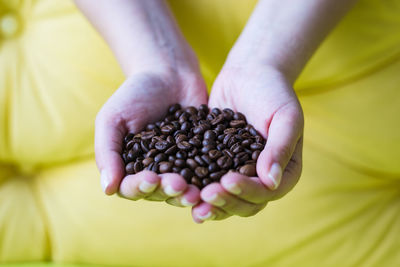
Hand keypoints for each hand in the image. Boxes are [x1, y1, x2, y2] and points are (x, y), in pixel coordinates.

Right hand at [95, 68, 206, 206]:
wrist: (169, 74)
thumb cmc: (134, 95)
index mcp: (132, 169)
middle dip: (168, 191)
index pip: (132, 188)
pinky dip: (210, 179)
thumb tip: (107, 190)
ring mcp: (181, 168)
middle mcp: (157, 174)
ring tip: (197, 191)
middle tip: (179, 185)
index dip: (140, 188)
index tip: (150, 179)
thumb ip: (107, 152)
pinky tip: (217, 180)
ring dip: (189, 193)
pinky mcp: (203, 159)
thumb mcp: (113, 119)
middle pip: (160, 192)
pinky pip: (207, 173)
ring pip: (184, 189)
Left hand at [192, 65, 303, 222]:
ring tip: (191, 202)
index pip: (267, 191)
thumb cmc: (274, 92)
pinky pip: (208, 181)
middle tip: (205, 195)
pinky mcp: (217, 163)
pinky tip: (180, 190)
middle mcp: (262, 177)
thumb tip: (271, 182)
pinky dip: (196, 188)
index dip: (247, 191)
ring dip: (210, 204)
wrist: (250, 73)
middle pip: (246, 203)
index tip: (227, 181)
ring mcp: (239, 172)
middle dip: (225, 202)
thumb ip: (280, 148)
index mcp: (285, 170)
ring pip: (226, 198)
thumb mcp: (285, 116)